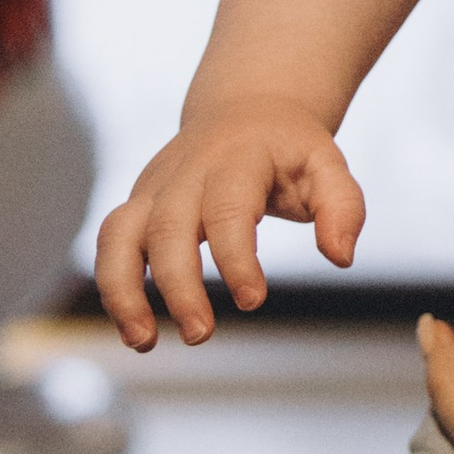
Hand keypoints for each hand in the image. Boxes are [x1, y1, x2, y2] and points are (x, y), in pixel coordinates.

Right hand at [95, 101, 364, 350]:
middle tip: (200, 335)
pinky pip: (110, 246)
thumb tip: (341, 257)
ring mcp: (154, 188)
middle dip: (178, 285)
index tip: (252, 301)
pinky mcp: (136, 205)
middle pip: (167, 226)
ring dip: (123, 291)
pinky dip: (114, 288)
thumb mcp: (327, 165)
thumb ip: (342, 207)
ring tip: (144, 342)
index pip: (228, 209)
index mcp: (238, 160)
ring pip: (119, 235)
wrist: (245, 111)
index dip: (236, 257)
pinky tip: (137, 330)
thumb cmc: (289, 151)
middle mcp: (186, 172)